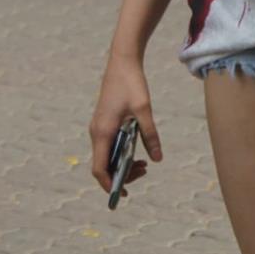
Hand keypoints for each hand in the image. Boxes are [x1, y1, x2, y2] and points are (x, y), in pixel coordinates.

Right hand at [89, 54, 161, 199]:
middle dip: (121, 174)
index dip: (109, 185)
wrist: (122, 60)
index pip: (99, 169)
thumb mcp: (144, 109)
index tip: (123, 193)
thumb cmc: (132, 83)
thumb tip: (158, 159)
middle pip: (103, 165)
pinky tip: (136, 149)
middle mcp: (96, 132)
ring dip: (121, 163)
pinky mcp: (104, 121)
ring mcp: (99, 127)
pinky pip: (108, 145)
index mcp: (102, 132)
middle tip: (144, 171)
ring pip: (106, 155)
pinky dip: (120, 152)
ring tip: (143, 163)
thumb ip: (150, 135)